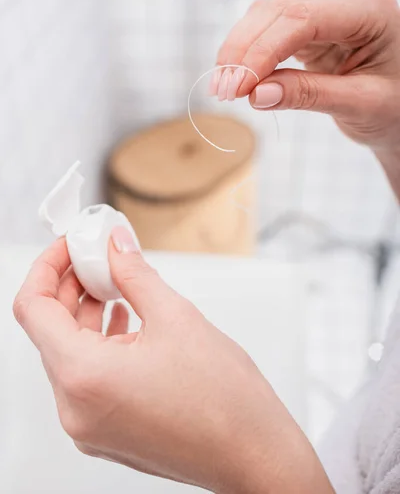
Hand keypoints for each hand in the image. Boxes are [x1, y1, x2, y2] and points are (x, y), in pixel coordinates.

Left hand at [13, 229, 332, 493]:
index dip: (48, 266)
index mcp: (83, 377)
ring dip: (86, 312)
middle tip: (98, 255)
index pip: (33, 308)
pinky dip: (98, 342)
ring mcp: (88, 425)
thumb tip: (115, 246)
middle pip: (50, 329)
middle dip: (71, 285)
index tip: (70, 246)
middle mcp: (74, 408)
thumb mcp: (176, 317)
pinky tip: (125, 319)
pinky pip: (86, 377)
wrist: (253, 454)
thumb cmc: (224, 400)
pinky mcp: (106, 431)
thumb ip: (134, 274)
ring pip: (69, 353)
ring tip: (115, 283)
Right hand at [215, 0, 399, 193]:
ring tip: (224, 88)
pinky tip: (240, 79)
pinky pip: (271, 33)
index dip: (261, 51)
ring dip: (240, 51)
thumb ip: (310, 95)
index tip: (238, 88)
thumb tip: (256, 95)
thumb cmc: (397, 109)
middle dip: (243, 50)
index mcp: (370, 11)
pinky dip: (251, 55)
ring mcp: (327, 13)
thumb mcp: (361, 105)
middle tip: (222, 91)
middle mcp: (347, 3)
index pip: (302, 19)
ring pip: (267, 17)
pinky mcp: (312, 31)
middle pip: (277, 10)